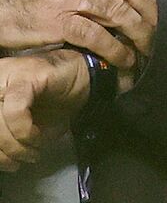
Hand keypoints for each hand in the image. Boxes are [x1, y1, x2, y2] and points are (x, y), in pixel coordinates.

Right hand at [0, 0, 156, 70]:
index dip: (152, 2)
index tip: (157, 19)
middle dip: (152, 20)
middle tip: (156, 38)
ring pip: (122, 14)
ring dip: (139, 36)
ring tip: (144, 52)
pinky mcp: (60, 21)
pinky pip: (99, 37)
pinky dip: (116, 50)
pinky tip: (123, 59)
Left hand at [0, 50, 88, 171]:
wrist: (88, 76)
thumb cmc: (56, 100)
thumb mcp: (23, 124)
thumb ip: (6, 134)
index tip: (4, 162)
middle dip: (3, 148)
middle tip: (17, 162)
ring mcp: (8, 74)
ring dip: (14, 145)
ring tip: (31, 152)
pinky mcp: (27, 75)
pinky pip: (15, 111)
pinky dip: (24, 131)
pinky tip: (36, 138)